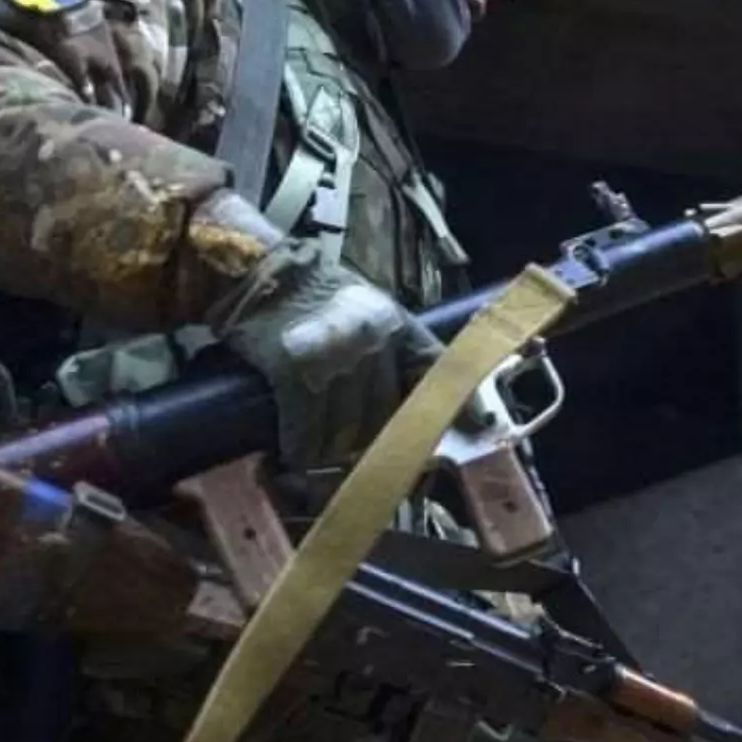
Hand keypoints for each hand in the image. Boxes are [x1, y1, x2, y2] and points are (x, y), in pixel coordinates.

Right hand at [210, 238, 442, 468]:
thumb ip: (391, 348)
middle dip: (378, 446)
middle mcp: (373, 343)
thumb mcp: (368, 309)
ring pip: (346, 430)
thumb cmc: (312, 293)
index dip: (460, 403)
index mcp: (395, 325)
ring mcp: (336, 360)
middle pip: (386, 415)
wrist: (263, 271)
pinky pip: (306, 430)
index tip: (477, 430)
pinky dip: (300, 448)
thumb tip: (405, 402)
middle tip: (368, 467)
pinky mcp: (297, 375)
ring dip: (334, 457)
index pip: (436, 369)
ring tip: (324, 470)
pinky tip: (294, 460)